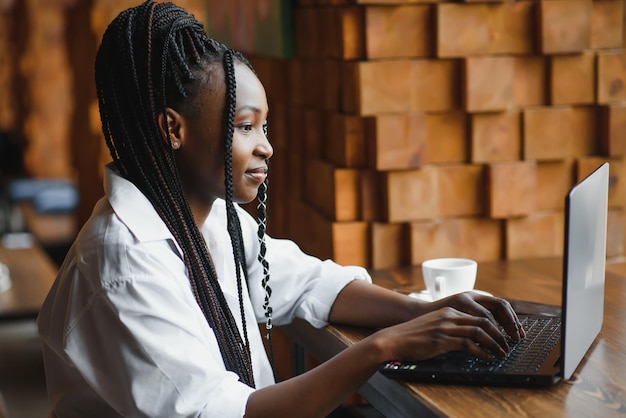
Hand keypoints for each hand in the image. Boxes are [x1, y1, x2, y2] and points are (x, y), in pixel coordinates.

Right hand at [375, 292, 524, 362]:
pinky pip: (468, 344)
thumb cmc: (413, 336)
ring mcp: (445, 327)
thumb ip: (450, 327)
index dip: (495, 326)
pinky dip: (482, 352)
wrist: (394, 339)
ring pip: (478, 331)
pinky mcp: (441, 340)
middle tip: (507, 346)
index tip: (502, 336)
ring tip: (501, 353)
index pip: (479, 314)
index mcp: (449, 311)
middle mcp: (449, 316)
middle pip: (483, 321)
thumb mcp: (434, 326)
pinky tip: (487, 358)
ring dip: (494, 344)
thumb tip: (469, 338)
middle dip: (499, 334)